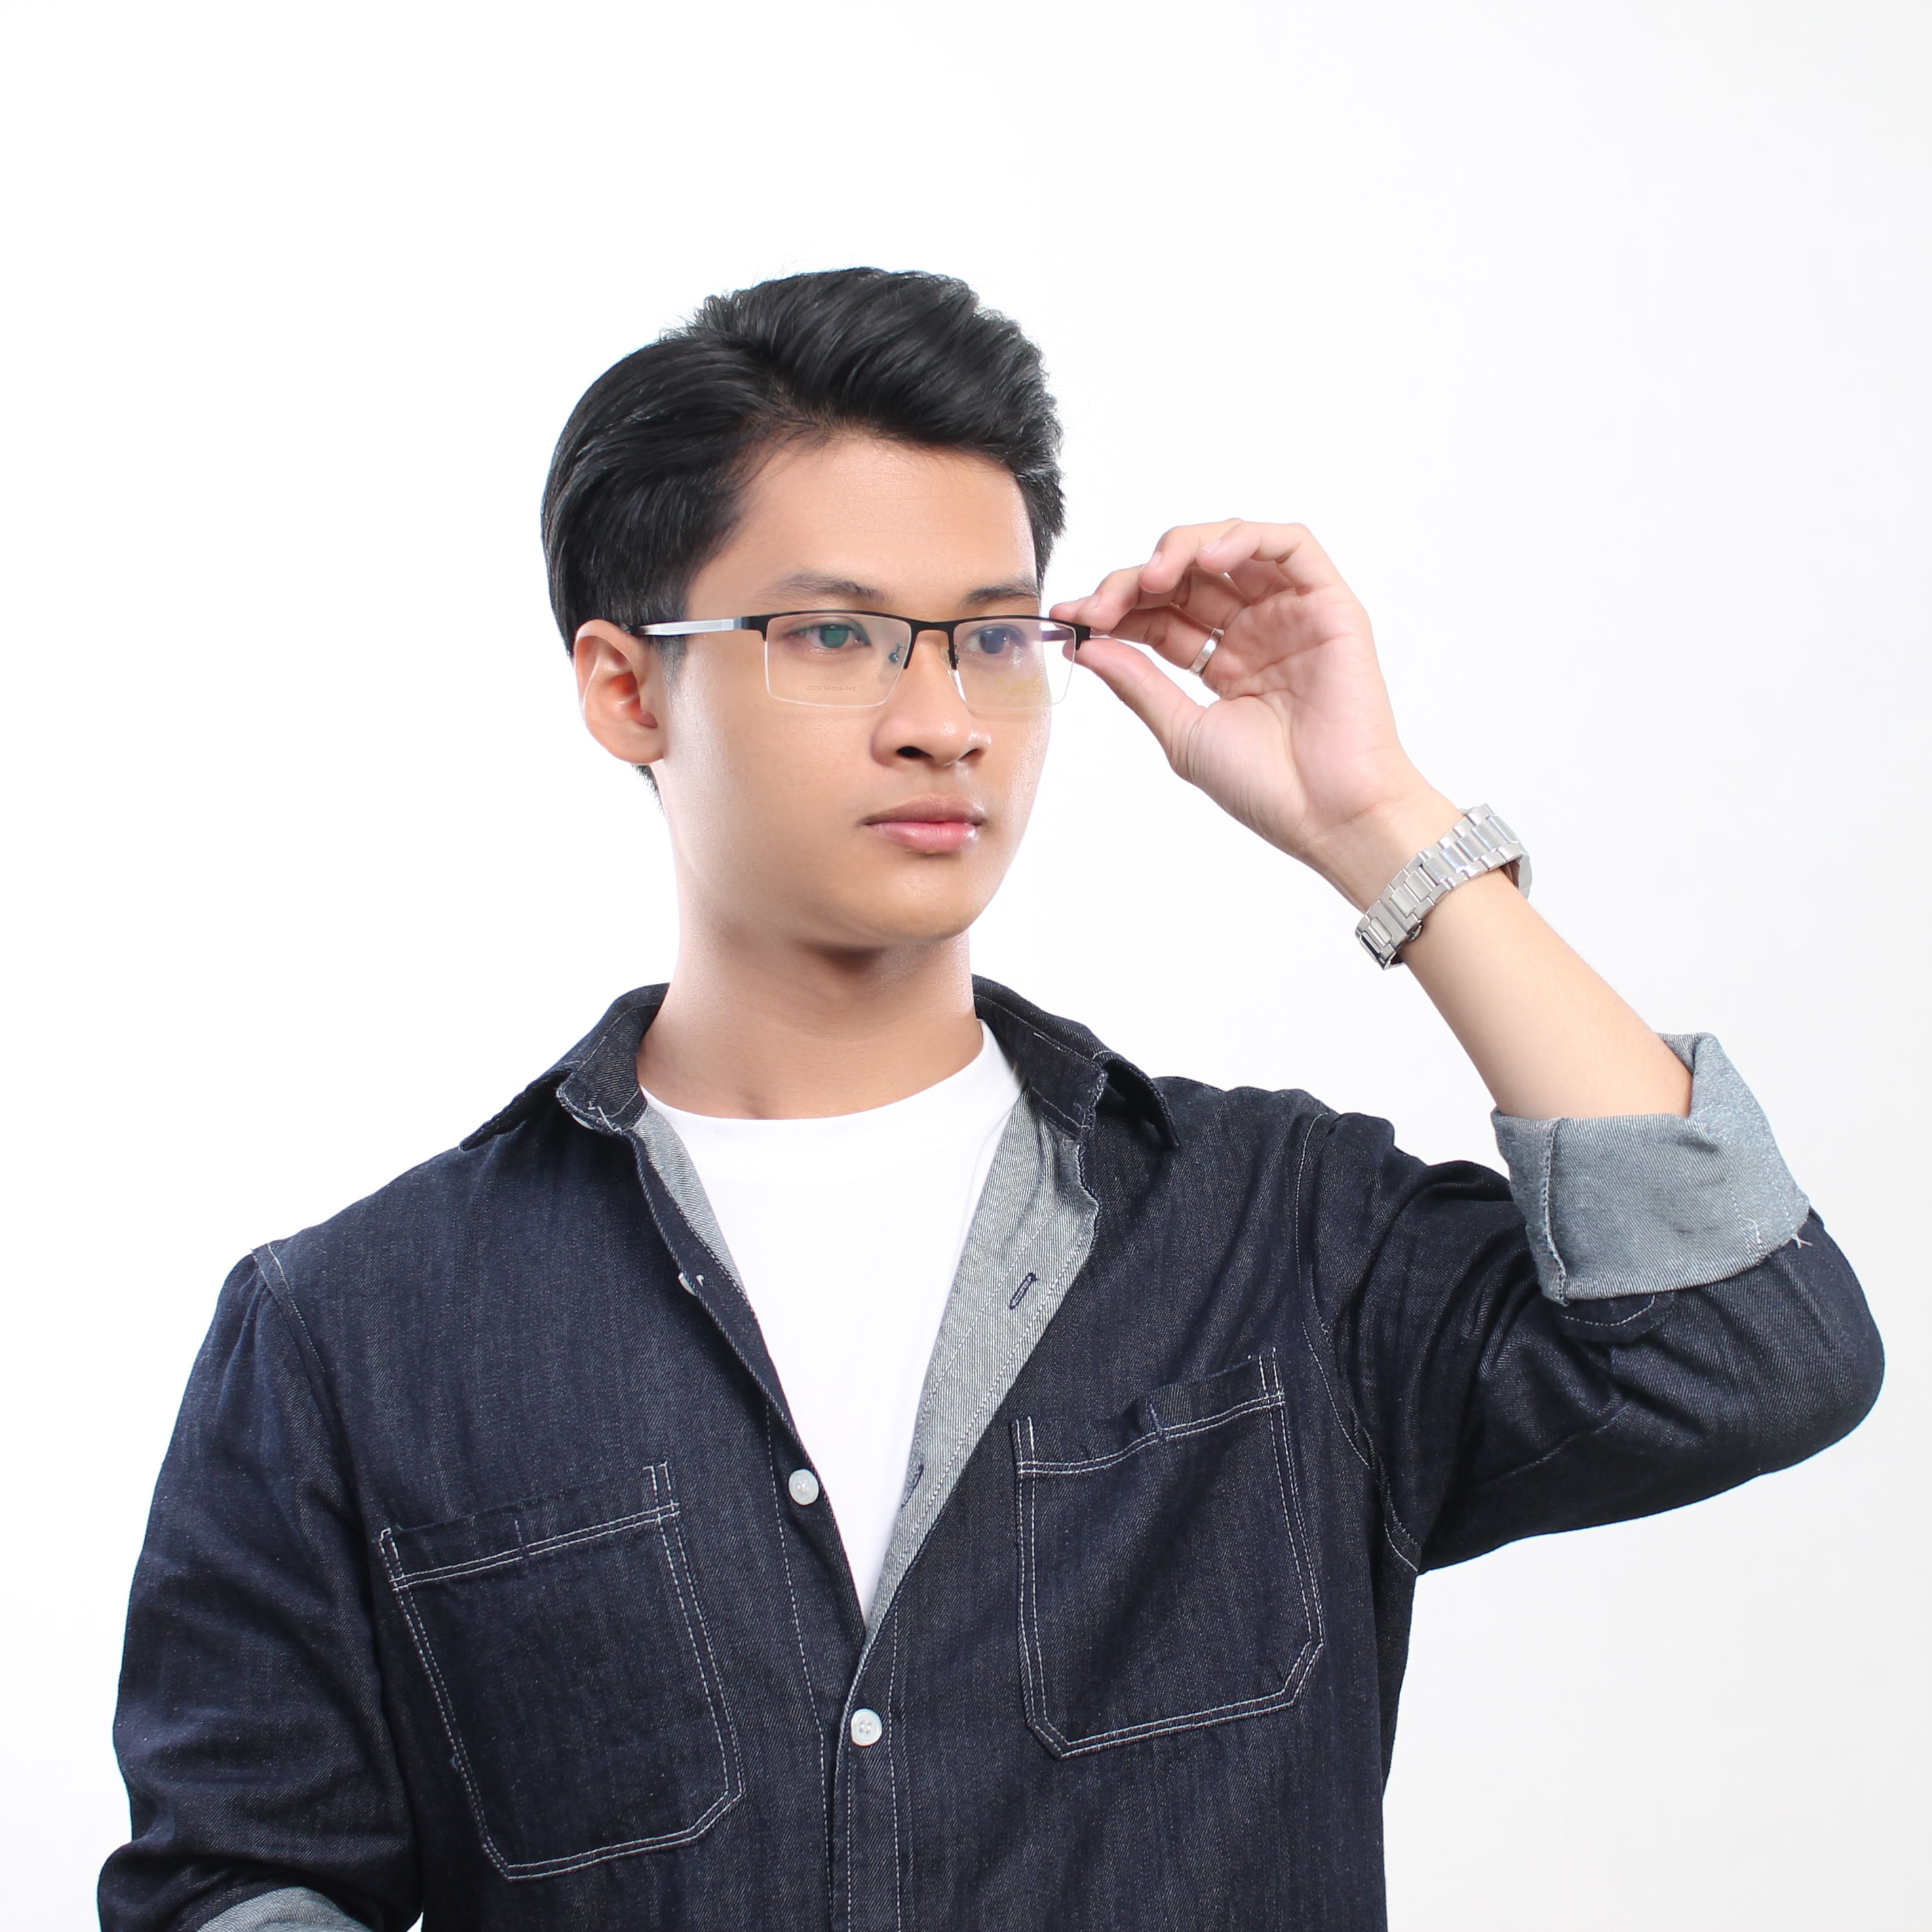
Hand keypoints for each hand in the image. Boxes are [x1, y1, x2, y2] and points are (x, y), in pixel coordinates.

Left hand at [1051, 521, 1457, 905]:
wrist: (1328, 813)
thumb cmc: (1265, 787)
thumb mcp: (1183, 732)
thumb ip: (1138, 683)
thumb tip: (1084, 645)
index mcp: (1220, 662)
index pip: (1159, 615)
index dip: (1115, 609)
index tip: (1072, 619)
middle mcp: (1254, 631)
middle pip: (1185, 577)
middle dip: (1134, 582)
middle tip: (1099, 605)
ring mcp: (1290, 614)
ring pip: (1230, 548)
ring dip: (1181, 551)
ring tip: (1148, 579)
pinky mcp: (1328, 604)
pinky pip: (1289, 545)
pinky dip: (1244, 539)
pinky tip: (1206, 560)